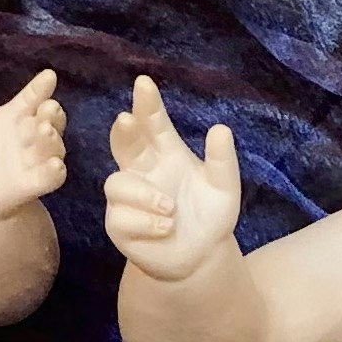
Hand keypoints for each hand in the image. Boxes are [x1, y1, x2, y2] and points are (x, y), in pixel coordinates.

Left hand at [0, 67, 66, 220]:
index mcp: (18, 116)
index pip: (33, 97)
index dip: (41, 87)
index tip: (48, 76)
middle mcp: (33, 135)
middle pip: (50, 119)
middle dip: (52, 112)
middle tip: (47, 107)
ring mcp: (38, 159)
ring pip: (54, 146)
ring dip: (52, 139)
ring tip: (44, 131)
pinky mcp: (37, 183)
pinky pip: (52, 177)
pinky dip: (54, 171)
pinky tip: (54, 165)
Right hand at [102, 75, 241, 280]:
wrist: (201, 257)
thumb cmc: (210, 216)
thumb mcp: (224, 188)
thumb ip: (222, 160)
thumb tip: (220, 129)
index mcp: (166, 153)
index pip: (154, 124)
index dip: (147, 104)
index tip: (144, 84)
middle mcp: (143, 171)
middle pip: (125, 143)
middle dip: (124, 131)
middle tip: (127, 120)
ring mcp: (127, 198)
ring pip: (117, 183)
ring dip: (144, 194)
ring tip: (171, 209)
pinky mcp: (119, 225)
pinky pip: (120, 217)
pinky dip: (145, 221)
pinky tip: (166, 228)